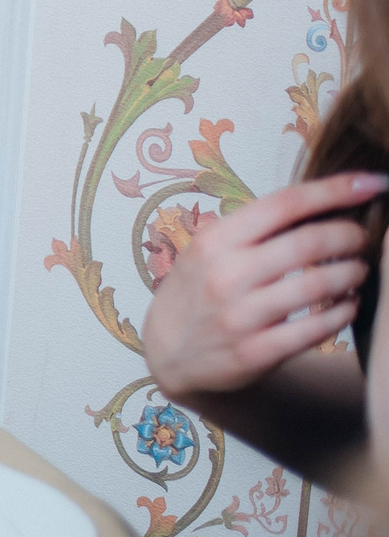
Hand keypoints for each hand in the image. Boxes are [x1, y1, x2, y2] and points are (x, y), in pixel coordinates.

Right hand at [143, 172, 383, 400]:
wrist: (168, 354)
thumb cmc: (197, 293)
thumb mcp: (207, 251)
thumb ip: (254, 231)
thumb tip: (320, 205)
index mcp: (214, 240)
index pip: (283, 204)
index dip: (334, 190)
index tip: (371, 182)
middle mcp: (225, 274)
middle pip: (308, 242)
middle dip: (350, 236)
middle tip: (362, 236)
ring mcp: (240, 316)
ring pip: (319, 285)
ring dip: (352, 274)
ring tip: (358, 270)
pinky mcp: (256, 353)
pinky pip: (317, 329)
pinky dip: (344, 312)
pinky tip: (348, 305)